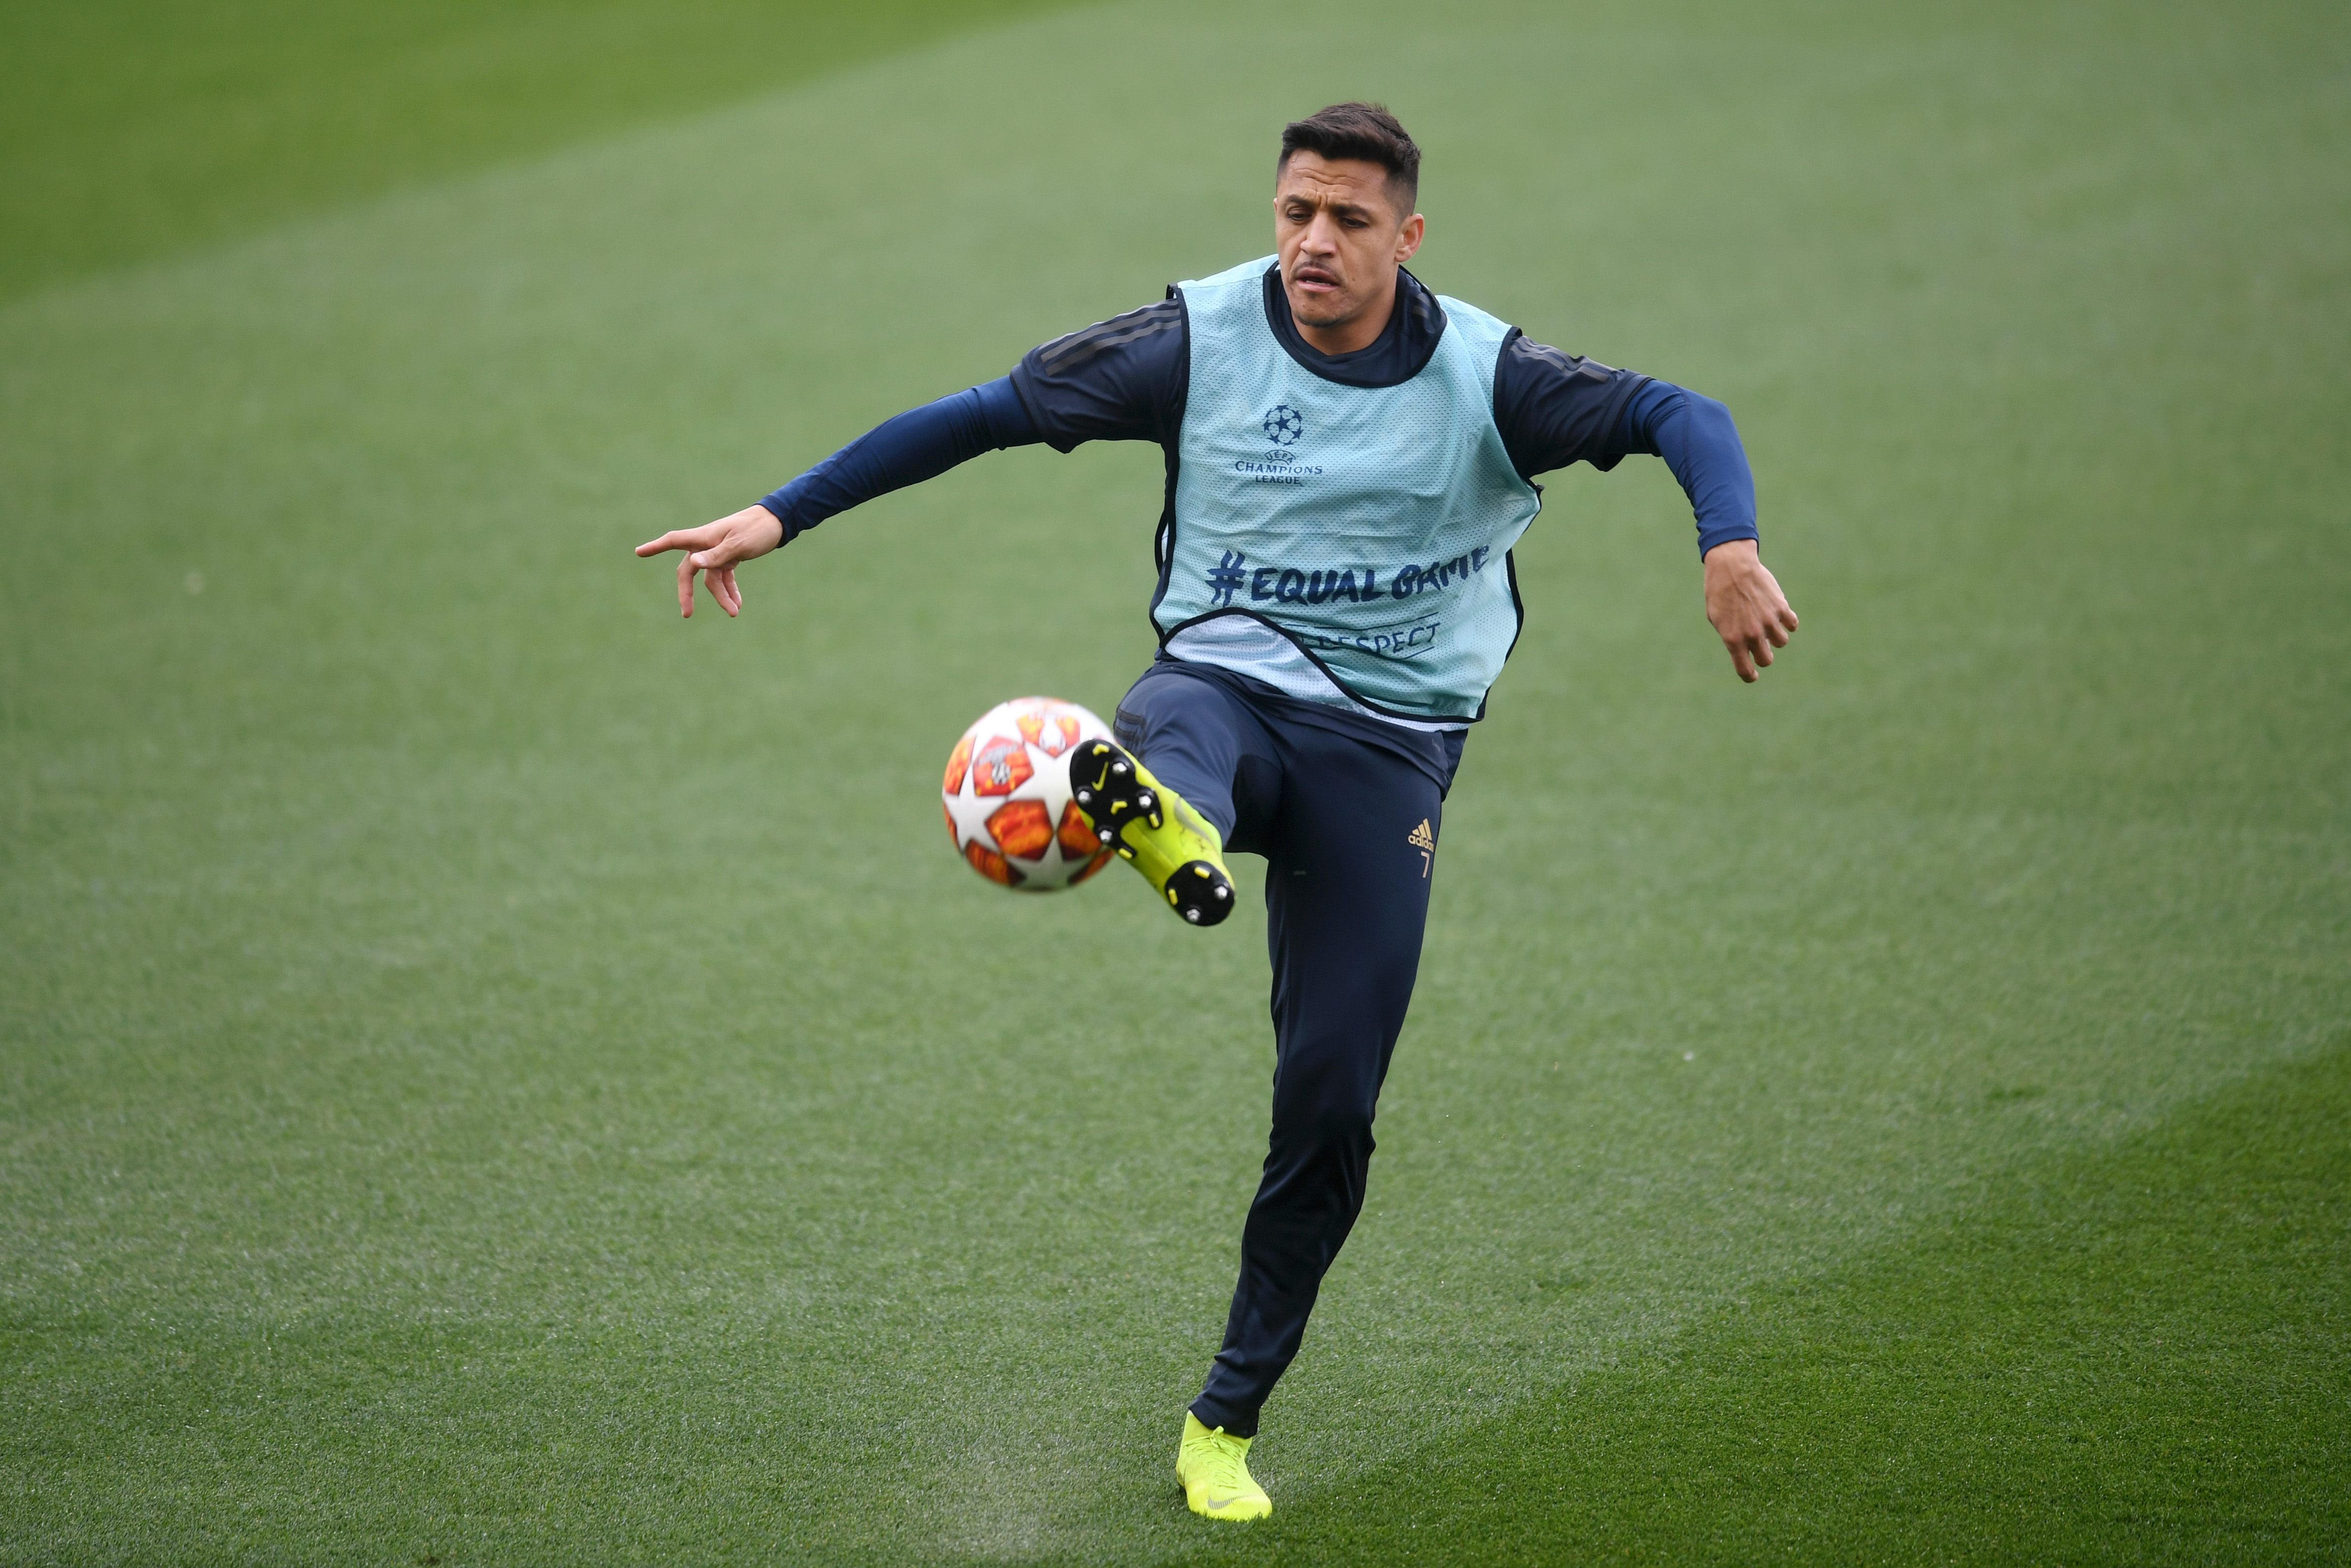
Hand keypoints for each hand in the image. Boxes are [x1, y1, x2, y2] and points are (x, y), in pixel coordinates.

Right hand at [635, 505, 784, 617]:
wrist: (776, 523)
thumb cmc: (756, 529)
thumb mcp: (738, 544)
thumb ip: (716, 555)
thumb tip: (693, 563)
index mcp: (704, 537)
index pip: (674, 540)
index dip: (655, 547)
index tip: (638, 552)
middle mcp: (707, 545)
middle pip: (689, 571)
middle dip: (687, 593)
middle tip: (687, 615)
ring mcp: (717, 552)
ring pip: (711, 579)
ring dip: (721, 596)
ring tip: (734, 613)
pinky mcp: (730, 557)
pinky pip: (724, 577)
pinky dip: (730, 590)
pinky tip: (737, 604)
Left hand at [1702, 538, 1798, 681]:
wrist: (1732, 566)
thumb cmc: (1719, 592)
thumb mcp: (1716, 619)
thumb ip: (1731, 636)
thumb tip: (1744, 650)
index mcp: (1733, 639)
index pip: (1745, 670)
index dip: (1750, 675)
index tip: (1753, 675)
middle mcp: (1752, 634)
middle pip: (1766, 659)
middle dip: (1764, 656)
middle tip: (1762, 647)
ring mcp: (1768, 621)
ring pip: (1781, 642)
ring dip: (1776, 637)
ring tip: (1768, 625)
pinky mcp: (1781, 608)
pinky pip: (1792, 625)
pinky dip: (1788, 622)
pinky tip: (1780, 616)